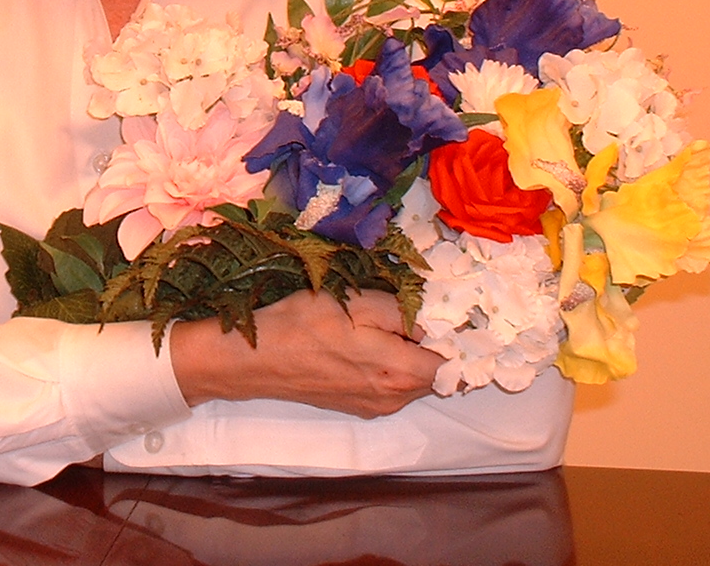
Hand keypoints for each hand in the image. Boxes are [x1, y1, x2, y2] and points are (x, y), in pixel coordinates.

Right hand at [169, 289, 443, 418]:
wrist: (255, 360)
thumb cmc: (302, 324)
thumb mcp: (354, 302)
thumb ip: (402, 310)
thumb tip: (434, 315)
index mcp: (399, 372)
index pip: (453, 361)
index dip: (453, 334)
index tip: (445, 311)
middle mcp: (394, 397)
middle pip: (435, 371)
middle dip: (432, 342)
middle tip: (412, 308)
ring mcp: (376, 406)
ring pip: (414, 379)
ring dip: (411, 354)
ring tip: (385, 323)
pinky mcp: (359, 406)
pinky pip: (392, 386)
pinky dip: (392, 365)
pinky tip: (366, 343)